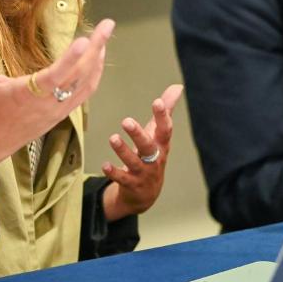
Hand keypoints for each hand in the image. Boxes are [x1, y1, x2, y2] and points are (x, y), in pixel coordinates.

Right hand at [0, 13, 113, 190]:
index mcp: (27, 94)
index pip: (54, 76)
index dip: (71, 59)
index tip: (84, 40)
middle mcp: (48, 103)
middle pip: (79, 75)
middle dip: (96, 48)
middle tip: (107, 25)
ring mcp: (58, 110)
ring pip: (86, 85)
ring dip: (98, 60)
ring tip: (105, 37)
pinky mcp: (62, 114)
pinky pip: (84, 94)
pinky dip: (94, 75)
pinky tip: (97, 61)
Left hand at [101, 84, 183, 220]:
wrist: (147, 194)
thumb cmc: (152, 156)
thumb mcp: (159, 135)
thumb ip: (166, 111)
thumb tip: (178, 87)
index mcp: (161, 145)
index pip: (165, 129)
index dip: (163, 116)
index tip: (158, 102)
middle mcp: (154, 159)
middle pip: (148, 146)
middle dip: (138, 134)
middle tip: (126, 121)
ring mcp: (143, 173)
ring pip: (133, 162)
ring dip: (123, 151)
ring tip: (113, 138)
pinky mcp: (131, 184)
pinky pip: (122, 178)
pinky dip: (113, 172)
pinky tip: (105, 165)